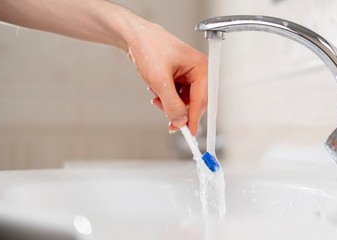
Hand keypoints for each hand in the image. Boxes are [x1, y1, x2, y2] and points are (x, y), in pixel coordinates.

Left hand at [123, 18, 206, 135]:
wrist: (134, 37)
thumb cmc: (148, 48)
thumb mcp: (159, 79)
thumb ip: (171, 103)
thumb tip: (180, 121)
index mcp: (200, 67)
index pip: (201, 99)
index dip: (194, 118)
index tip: (189, 133)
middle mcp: (198, 71)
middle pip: (195, 103)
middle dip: (179, 111)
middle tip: (168, 122)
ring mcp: (189, 74)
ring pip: (185, 101)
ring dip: (170, 104)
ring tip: (155, 97)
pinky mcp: (180, 76)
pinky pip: (178, 95)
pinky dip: (167, 98)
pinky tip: (156, 91)